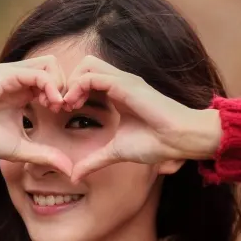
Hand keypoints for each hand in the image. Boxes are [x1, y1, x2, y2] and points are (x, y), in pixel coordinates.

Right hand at [0, 56, 73, 175]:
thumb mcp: (21, 148)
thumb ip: (45, 155)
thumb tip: (70, 170)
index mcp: (24, 92)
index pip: (56, 81)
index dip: (67, 95)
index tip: (67, 114)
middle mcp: (20, 79)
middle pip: (57, 68)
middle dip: (67, 87)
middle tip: (65, 109)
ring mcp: (13, 74)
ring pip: (51, 64)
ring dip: (60, 84)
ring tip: (56, 106)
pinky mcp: (5, 74)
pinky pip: (38, 72)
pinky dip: (50, 86)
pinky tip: (50, 104)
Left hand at [61, 55, 221, 181]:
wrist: (178, 139)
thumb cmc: (155, 143)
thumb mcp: (115, 152)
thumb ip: (94, 161)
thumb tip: (74, 176)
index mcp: (117, 93)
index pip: (87, 78)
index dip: (71, 92)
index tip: (63, 113)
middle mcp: (119, 82)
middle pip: (84, 65)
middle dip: (68, 82)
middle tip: (61, 106)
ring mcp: (122, 81)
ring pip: (86, 65)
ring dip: (71, 83)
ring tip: (67, 106)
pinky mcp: (125, 85)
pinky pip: (93, 76)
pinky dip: (78, 87)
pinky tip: (74, 106)